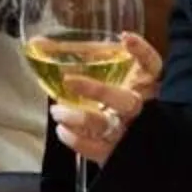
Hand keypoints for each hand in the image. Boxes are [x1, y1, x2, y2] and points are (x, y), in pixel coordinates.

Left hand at [50, 32, 162, 165]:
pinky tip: (62, 130)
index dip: (142, 52)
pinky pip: (96, 149)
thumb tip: (38, 42)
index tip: (125, 38)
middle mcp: (140, 108)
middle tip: (69, 81)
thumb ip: (84, 59)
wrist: (133, 147)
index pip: (152, 66)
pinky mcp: (116, 153)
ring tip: (57, 110)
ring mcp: (129, 133)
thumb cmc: (112, 101)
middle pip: (127, 101)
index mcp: (143, 86)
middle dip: (97, 91)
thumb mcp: (107, 77)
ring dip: (77, 117)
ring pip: (106, 126)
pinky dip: (75, 140)